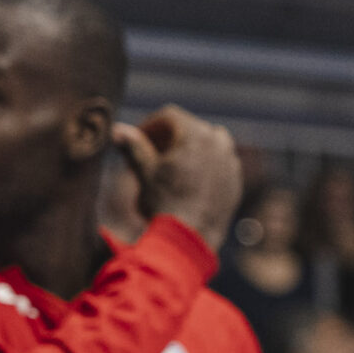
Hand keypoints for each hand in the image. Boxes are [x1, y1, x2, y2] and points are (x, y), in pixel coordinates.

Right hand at [110, 106, 243, 255]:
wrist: (190, 237)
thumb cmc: (164, 202)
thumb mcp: (144, 172)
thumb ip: (133, 147)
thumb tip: (117, 129)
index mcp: (196, 133)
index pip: (170, 115)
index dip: (150, 124)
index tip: (137, 139)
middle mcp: (218, 142)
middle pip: (191, 128)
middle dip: (169, 136)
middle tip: (151, 153)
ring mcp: (230, 161)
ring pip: (210, 142)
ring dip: (191, 148)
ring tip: (172, 165)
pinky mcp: (236, 180)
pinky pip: (221, 163)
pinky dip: (206, 164)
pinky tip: (190, 181)